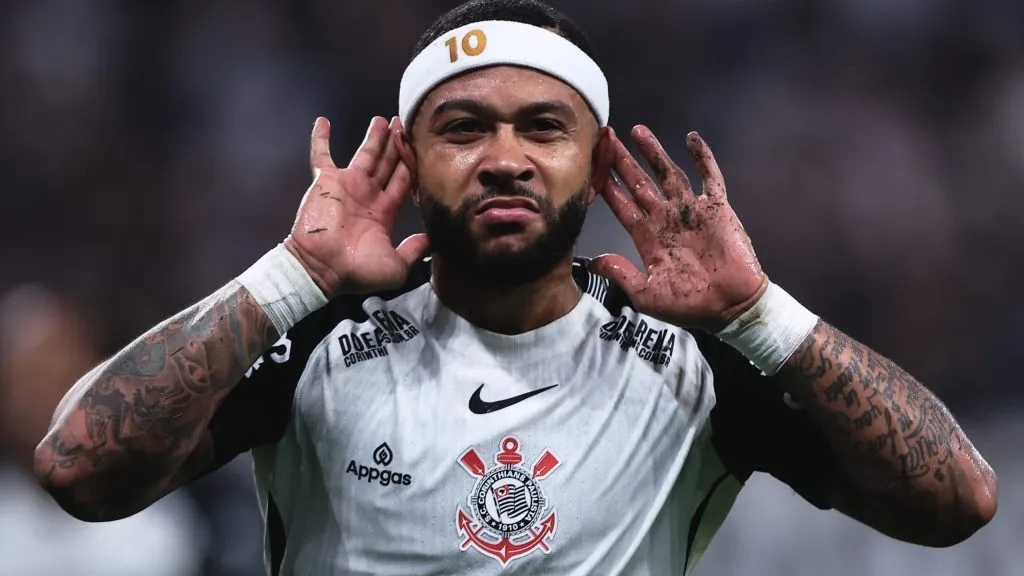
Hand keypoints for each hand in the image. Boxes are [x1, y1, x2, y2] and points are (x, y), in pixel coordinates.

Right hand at [285, 116, 428, 296]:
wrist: (321, 269)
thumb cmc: (357, 271)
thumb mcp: (396, 266)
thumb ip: (414, 250)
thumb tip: (432, 240)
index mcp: (385, 213)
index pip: (404, 182)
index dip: (412, 165)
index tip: (422, 148)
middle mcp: (368, 196)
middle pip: (388, 163)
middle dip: (397, 145)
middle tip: (406, 124)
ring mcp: (347, 186)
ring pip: (365, 154)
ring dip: (374, 137)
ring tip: (383, 120)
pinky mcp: (326, 181)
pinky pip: (321, 155)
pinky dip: (320, 138)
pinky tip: (323, 121)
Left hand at [589, 126, 766, 332]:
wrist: (730, 308)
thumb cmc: (689, 306)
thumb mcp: (646, 294)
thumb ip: (621, 273)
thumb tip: (591, 261)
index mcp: (649, 238)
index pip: (622, 205)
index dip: (607, 185)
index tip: (591, 165)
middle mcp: (667, 220)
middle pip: (640, 183)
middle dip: (622, 162)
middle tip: (606, 138)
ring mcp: (692, 212)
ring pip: (669, 174)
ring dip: (654, 153)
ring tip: (638, 131)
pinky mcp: (717, 209)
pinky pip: (710, 177)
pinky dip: (703, 157)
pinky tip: (691, 138)